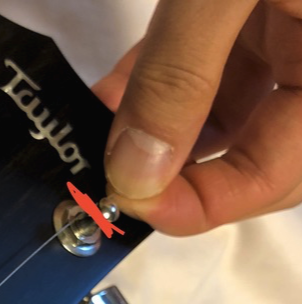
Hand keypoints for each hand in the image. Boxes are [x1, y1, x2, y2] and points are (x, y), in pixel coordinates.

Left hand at [93, 0, 301, 234]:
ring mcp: (289, 29)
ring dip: (158, 133)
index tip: (129, 200)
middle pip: (258, 155)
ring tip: (103, 132)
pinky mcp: (254, 8)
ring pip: (229, 113)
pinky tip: (115, 93)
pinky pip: (213, 64)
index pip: (281, 175)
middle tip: (117, 177)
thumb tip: (133, 175)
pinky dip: (160, 83)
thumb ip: (178, 77)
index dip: (204, 202)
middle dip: (180, 174)